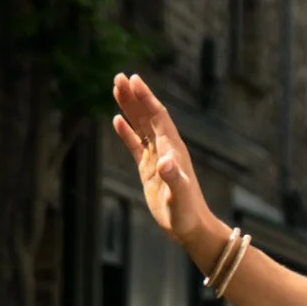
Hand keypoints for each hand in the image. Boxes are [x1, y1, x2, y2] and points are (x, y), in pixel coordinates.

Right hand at [111, 73, 224, 265]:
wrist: (191, 228)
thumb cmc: (187, 214)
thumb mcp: (179, 197)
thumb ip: (174, 179)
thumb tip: (164, 162)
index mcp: (173, 150)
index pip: (158, 117)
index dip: (146, 98)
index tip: (134, 79)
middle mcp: (166, 149)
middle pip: (148, 116)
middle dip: (135, 96)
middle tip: (118, 76)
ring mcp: (157, 158)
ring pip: (141, 127)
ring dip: (129, 108)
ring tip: (116, 88)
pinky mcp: (150, 170)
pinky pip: (136, 145)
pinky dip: (127, 132)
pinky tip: (117, 120)